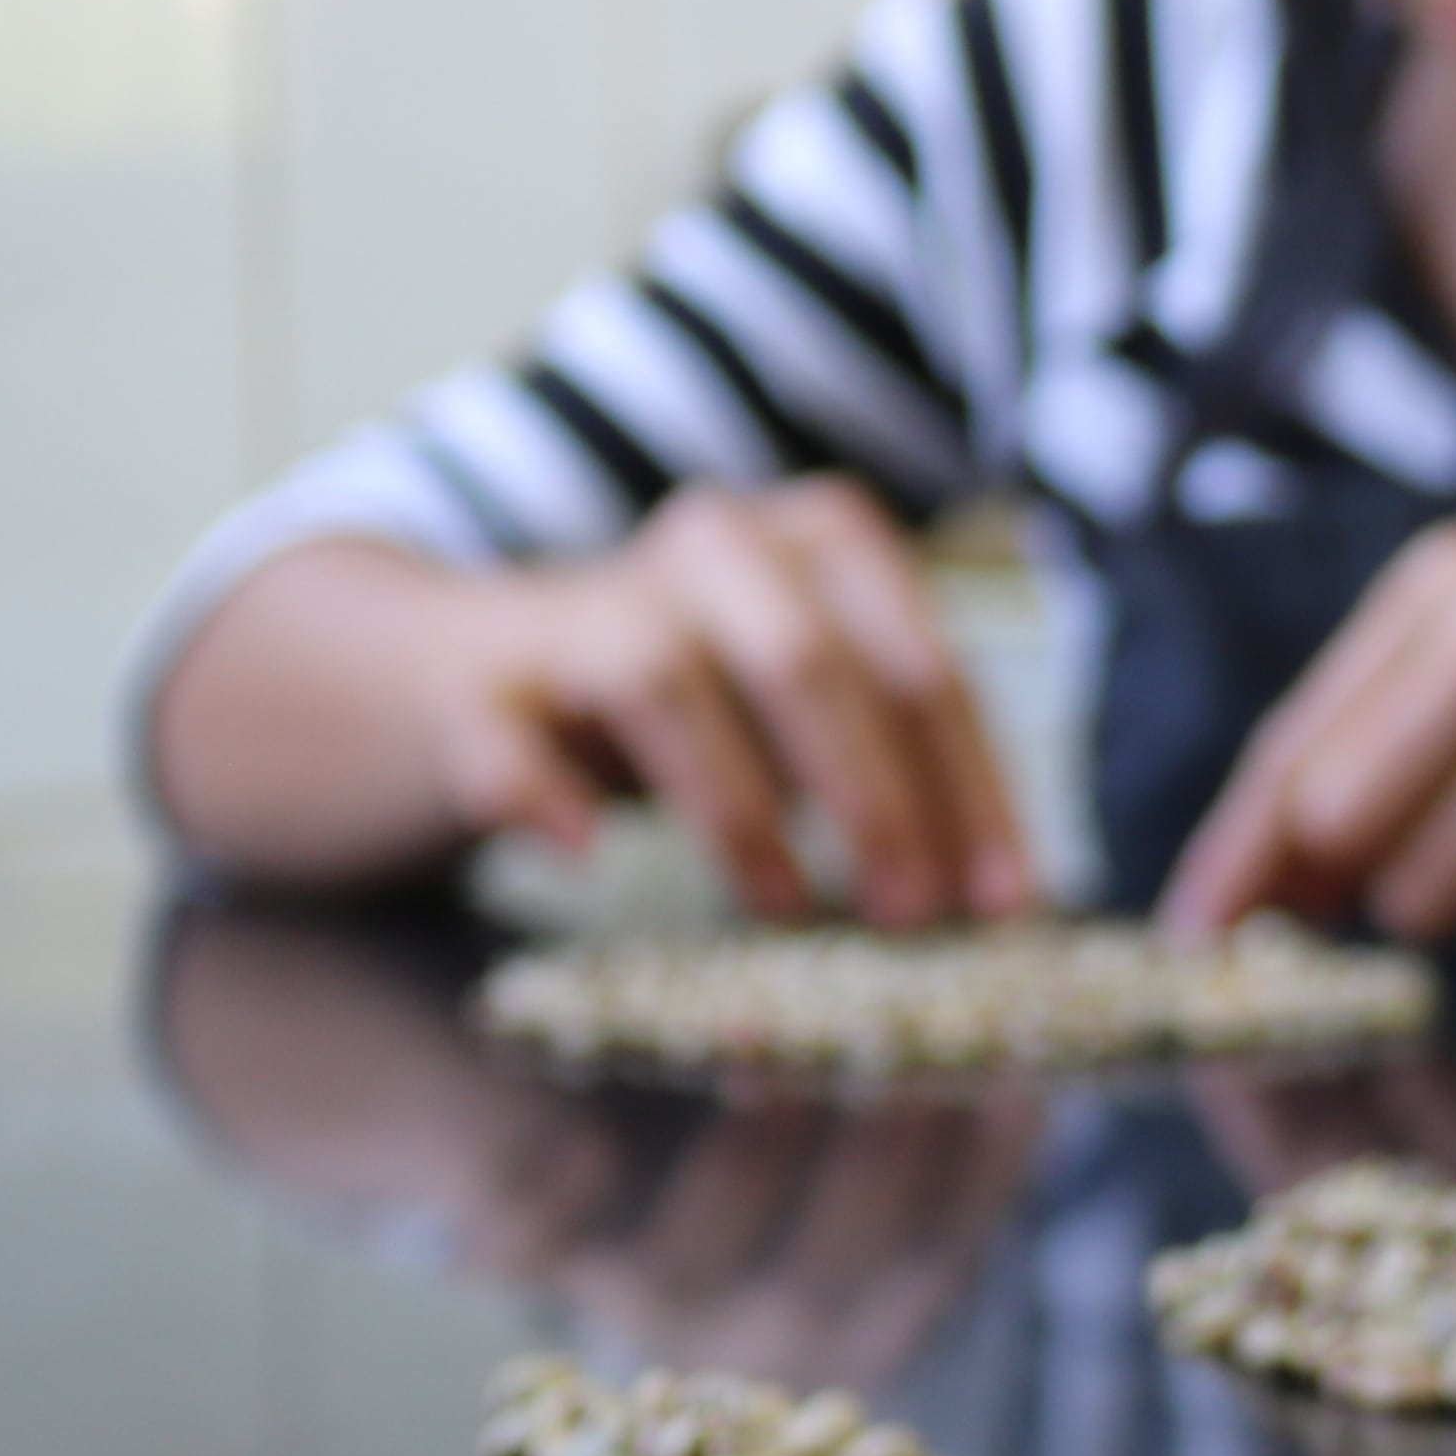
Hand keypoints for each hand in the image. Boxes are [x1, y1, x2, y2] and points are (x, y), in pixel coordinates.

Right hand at [435, 482, 1039, 927]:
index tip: (1003, 902)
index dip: (971, 787)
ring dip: (735, 805)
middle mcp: (710, 545)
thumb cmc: (683, 706)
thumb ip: (894, 767)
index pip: (919, 662)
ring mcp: (583, 605)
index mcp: (817, 542)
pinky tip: (580, 850)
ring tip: (784, 907)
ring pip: (663, 678)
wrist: (452, 671)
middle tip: (909, 913)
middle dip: (872, 794)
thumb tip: (998, 898)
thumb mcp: (805, 714)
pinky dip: (541, 788)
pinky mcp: (477, 682)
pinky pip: (506, 732)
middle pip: (804, 657)